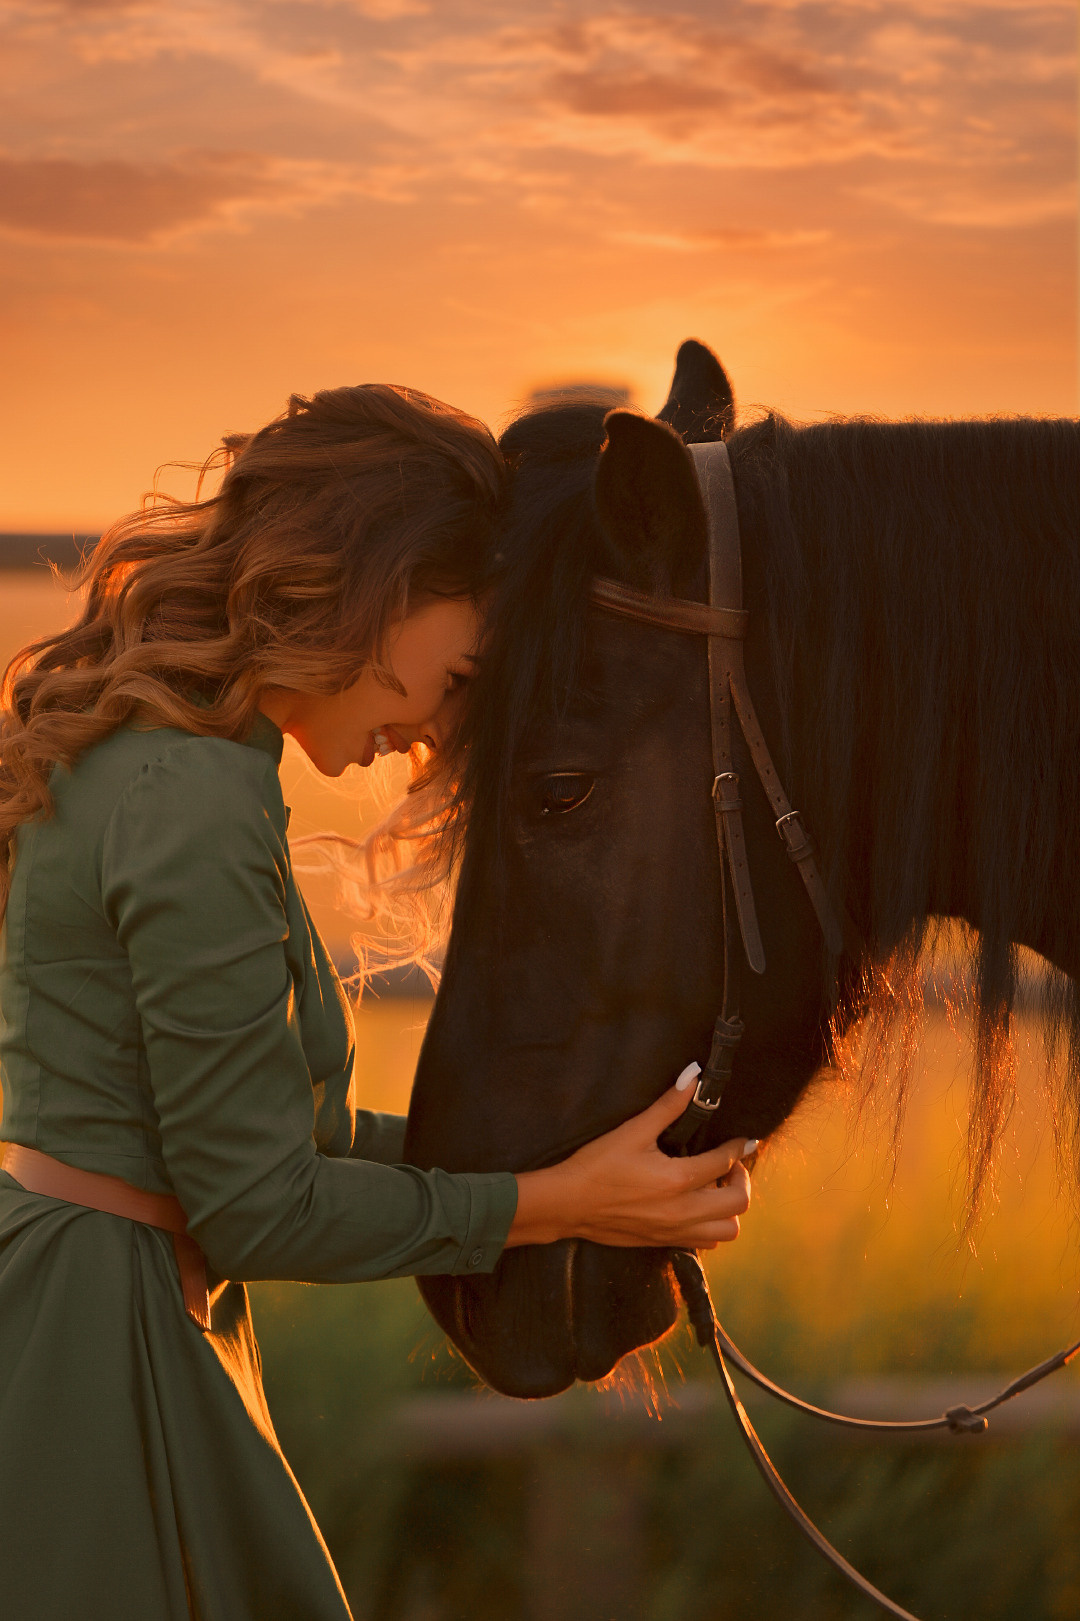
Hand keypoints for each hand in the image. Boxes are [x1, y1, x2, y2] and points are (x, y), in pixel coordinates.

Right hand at [506, 1083, 753, 1249]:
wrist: (567, 1204)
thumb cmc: (597, 1165)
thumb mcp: (633, 1131)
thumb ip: (668, 1105)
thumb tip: (693, 1076)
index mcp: (677, 1180)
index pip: (725, 1163)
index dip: (739, 1148)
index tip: (743, 1140)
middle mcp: (682, 1211)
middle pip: (738, 1203)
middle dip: (742, 1180)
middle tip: (730, 1165)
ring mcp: (675, 1232)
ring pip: (727, 1231)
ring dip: (729, 1208)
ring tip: (715, 1188)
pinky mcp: (664, 1243)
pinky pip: (705, 1243)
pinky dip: (711, 1226)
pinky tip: (696, 1205)